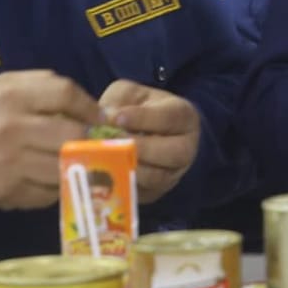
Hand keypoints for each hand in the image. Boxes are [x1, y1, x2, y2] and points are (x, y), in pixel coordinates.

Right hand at [0, 72, 100, 209]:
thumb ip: (37, 85)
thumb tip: (82, 100)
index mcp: (9, 96)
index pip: (65, 94)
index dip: (89, 106)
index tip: (98, 117)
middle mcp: (12, 128)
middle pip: (72, 134)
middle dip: (89, 140)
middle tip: (95, 143)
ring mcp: (10, 163)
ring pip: (64, 166)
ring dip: (77, 166)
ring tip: (79, 163)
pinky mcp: (8, 191)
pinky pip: (48, 192)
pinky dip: (56, 187)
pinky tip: (53, 180)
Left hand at [99, 80, 200, 203]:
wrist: (143, 134)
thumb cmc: (137, 110)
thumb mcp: (130, 95)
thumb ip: (119, 101)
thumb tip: (104, 119)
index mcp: (184, 117)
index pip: (170, 118)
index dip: (143, 118)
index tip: (117, 117)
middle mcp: (186, 148)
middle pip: (172, 153)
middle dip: (139, 148)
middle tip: (111, 142)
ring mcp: (172, 174)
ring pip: (156, 178)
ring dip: (128, 168)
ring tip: (103, 157)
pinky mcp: (154, 193)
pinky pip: (140, 193)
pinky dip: (120, 183)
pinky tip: (101, 172)